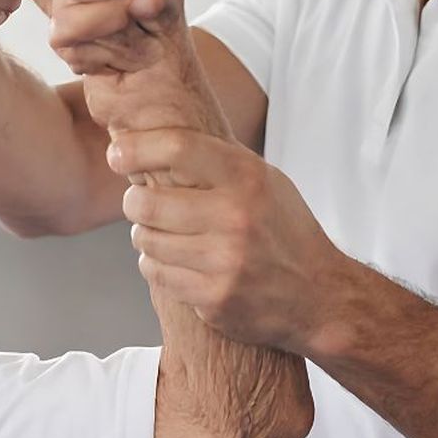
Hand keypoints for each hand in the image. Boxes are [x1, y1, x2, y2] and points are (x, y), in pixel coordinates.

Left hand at [108, 127, 352, 350]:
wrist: (320, 295)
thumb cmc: (282, 229)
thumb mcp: (262, 181)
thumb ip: (213, 162)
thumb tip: (145, 139)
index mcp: (247, 178)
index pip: (176, 148)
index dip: (136, 148)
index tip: (117, 154)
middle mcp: (235, 218)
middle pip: (145, 202)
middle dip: (133, 201)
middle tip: (139, 201)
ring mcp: (224, 261)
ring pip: (144, 240)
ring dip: (145, 235)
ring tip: (165, 233)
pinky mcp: (213, 298)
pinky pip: (157, 273)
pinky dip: (158, 266)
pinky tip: (180, 261)